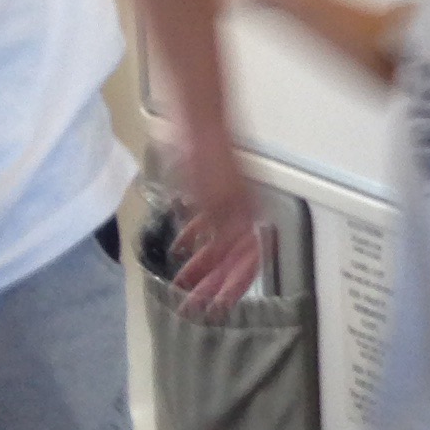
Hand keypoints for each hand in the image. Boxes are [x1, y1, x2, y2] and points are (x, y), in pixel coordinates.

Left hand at [168, 152, 264, 313]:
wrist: (197, 122)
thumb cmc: (208, 155)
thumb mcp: (213, 198)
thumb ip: (225, 230)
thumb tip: (233, 260)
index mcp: (247, 215)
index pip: (249, 262)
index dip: (234, 286)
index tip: (219, 307)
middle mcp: (240, 213)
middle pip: (232, 259)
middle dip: (214, 284)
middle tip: (195, 306)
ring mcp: (226, 204)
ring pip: (218, 245)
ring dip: (202, 267)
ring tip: (184, 285)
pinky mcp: (211, 194)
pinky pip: (206, 226)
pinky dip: (195, 242)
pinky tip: (180, 250)